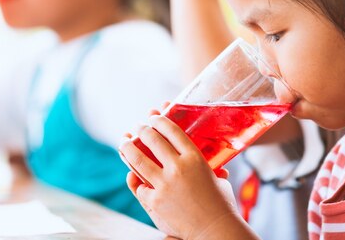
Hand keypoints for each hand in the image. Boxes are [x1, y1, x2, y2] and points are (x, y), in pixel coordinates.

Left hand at [120, 115, 241, 239]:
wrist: (215, 231)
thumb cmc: (221, 206)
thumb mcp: (220, 180)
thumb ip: (214, 170)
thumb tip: (219, 168)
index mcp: (195, 158)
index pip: (172, 131)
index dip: (160, 120)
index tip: (154, 116)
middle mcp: (178, 168)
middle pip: (153, 139)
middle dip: (142, 130)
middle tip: (138, 126)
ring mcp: (164, 184)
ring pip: (138, 159)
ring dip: (128, 148)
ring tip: (123, 142)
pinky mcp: (155, 201)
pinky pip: (140, 186)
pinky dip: (137, 181)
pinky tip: (133, 175)